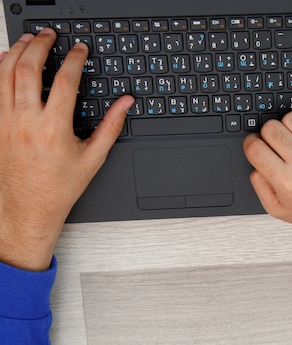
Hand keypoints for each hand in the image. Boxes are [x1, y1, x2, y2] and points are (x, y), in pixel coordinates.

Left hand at [0, 29, 133, 270]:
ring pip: (5, 73)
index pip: (65, 81)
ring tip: (28, 40)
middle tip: (49, 35)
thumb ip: (111, 126)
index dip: (74, 60)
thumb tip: (125, 103)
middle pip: (29, 68)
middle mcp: (26, 121)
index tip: (79, 50)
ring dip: (16, 51)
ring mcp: (6, 122)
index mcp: (54, 128)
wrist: (29, 208)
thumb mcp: (93, 157)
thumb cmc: (59, 187)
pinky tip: (6, 61)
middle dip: (40, 45)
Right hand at [243, 108, 291, 248]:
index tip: (255, 147)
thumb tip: (255, 165)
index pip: (254, 147)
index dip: (250, 145)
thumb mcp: (277, 209)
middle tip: (274, 146)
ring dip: (286, 126)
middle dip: (266, 135)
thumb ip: (259, 186)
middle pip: (270, 128)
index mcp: (285, 180)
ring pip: (290, 117)